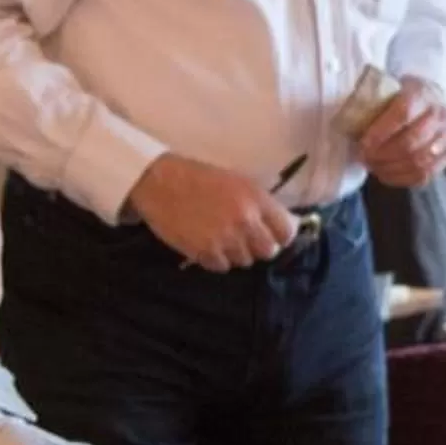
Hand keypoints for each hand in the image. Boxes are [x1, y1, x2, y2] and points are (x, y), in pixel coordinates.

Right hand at [128, 154, 299, 270]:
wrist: (160, 182)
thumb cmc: (199, 178)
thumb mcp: (237, 182)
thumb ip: (259, 204)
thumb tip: (278, 225)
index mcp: (256, 199)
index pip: (285, 232)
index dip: (280, 237)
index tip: (273, 238)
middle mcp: (245, 221)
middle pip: (267, 251)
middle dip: (258, 248)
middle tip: (245, 241)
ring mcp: (225, 239)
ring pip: (244, 261)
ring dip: (236, 254)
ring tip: (222, 240)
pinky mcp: (204, 252)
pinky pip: (221, 267)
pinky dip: (216, 260)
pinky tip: (207, 245)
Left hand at [359, 77, 445, 188]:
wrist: (433, 99)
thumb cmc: (402, 95)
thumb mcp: (389, 89)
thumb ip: (373, 102)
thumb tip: (348, 122)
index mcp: (423, 93)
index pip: (403, 114)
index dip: (380, 133)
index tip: (362, 144)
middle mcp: (440, 114)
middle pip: (410, 142)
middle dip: (382, 155)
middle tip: (363, 158)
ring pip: (418, 161)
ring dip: (390, 168)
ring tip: (372, 166)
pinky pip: (425, 175)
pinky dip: (401, 178)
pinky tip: (385, 174)